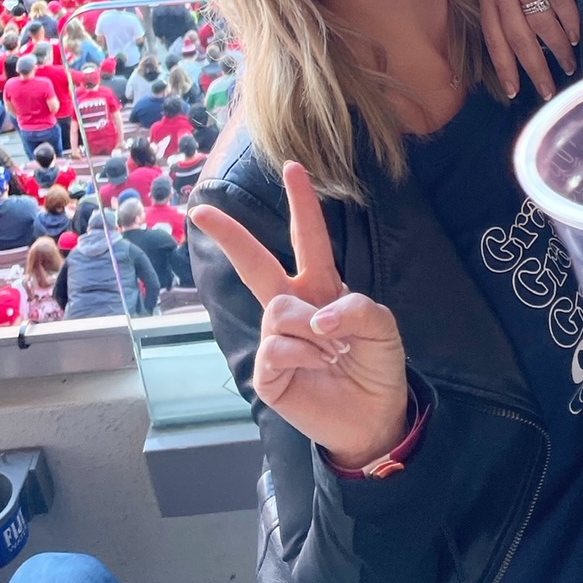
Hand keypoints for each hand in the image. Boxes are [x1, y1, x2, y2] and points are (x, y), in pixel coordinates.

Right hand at [189, 161, 408, 469]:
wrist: (375, 414)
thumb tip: (315, 317)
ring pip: (278, 309)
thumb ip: (356, 309)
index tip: (293, 168)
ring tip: (333, 353)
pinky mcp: (267, 371)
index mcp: (323, 287)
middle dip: (230, 235)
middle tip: (199, 210)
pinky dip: (303, 354)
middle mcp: (294, 306)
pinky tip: (317, 368)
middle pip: (256, 263)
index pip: (310, 238)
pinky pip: (277, 346)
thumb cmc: (377, 364)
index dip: (302, 204)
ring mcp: (276, 338)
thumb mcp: (383, 327)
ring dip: (311, 329)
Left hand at [475, 0, 578, 99]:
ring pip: (540, 24)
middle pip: (517, 38)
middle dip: (533, 69)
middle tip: (547, 91)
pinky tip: (577, 36)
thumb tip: (514, 24)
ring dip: (556, 48)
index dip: (503, 66)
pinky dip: (569, 22)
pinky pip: (559, 1)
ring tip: (568, 65)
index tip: (512, 91)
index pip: (492, 37)